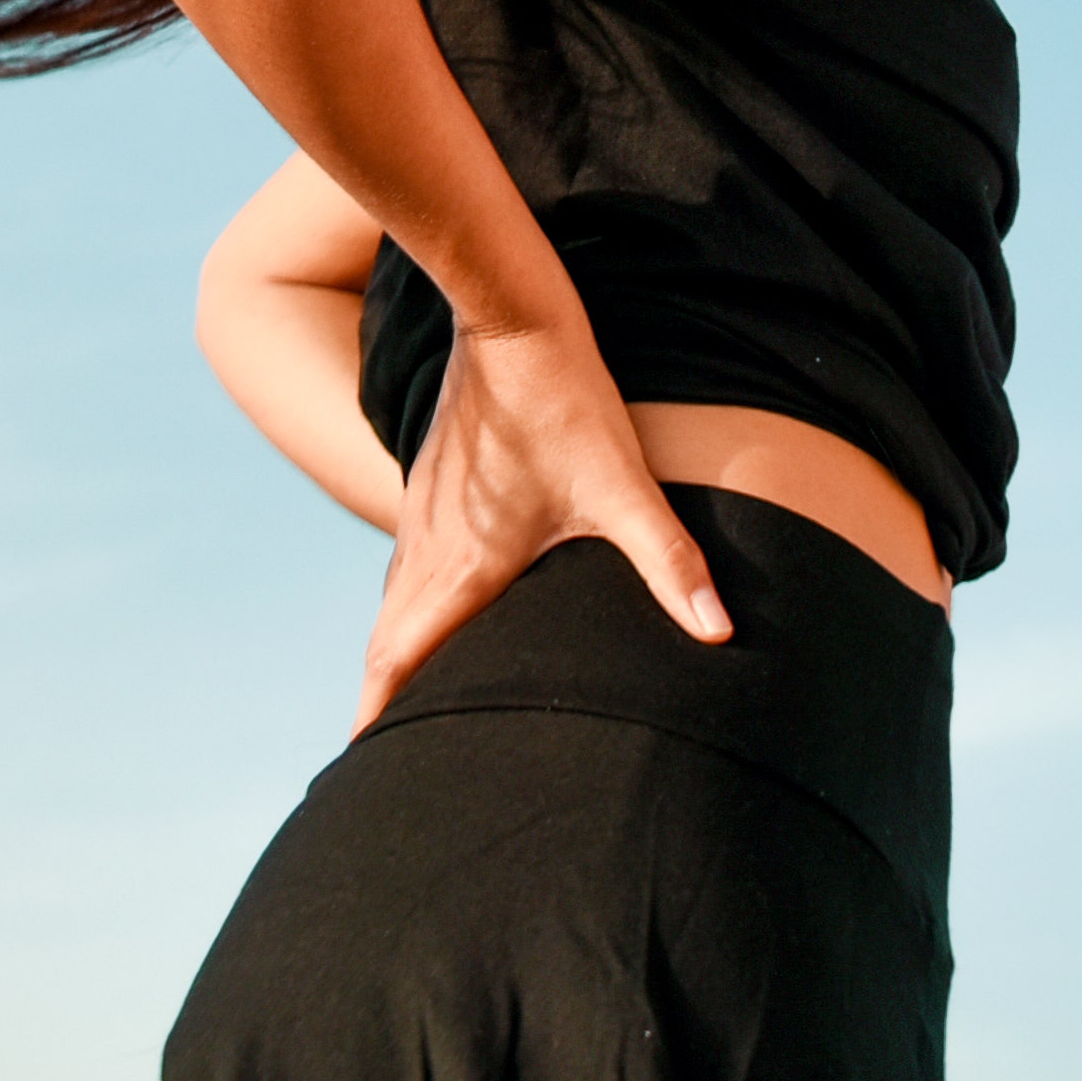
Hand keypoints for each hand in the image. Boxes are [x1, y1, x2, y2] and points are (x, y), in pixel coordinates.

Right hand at [358, 317, 732, 729]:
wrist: (511, 318)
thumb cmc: (565, 403)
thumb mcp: (623, 488)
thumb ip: (670, 563)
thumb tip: (720, 632)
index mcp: (465, 565)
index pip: (400, 659)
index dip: (376, 715)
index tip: (360, 762)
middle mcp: (430, 546)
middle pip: (386, 643)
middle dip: (379, 700)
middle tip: (377, 752)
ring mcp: (424, 511)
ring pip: (394, 601)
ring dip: (393, 651)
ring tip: (401, 696)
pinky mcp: (432, 483)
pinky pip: (407, 564)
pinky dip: (407, 604)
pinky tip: (435, 606)